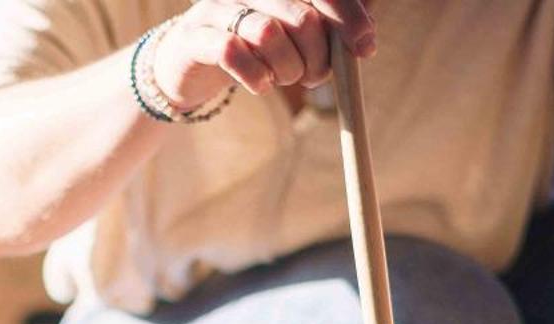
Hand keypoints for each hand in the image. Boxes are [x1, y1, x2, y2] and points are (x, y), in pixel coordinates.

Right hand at [150, 0, 375, 107]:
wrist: (188, 62)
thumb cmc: (250, 46)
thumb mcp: (292, 33)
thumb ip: (328, 29)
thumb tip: (366, 35)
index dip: (349, 16)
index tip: (365, 47)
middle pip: (302, 17)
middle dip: (317, 57)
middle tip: (312, 76)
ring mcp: (219, 7)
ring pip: (268, 34)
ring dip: (287, 69)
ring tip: (282, 79)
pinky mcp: (195, 36)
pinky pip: (232, 53)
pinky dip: (256, 77)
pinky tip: (260, 85)